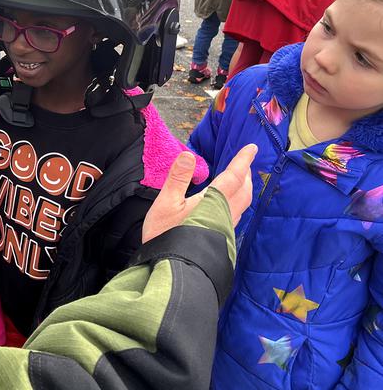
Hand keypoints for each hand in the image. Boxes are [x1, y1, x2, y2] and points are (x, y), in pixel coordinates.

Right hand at [142, 144, 256, 242]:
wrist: (173, 269)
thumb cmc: (166, 234)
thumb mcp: (165, 203)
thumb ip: (178, 178)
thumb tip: (189, 155)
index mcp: (213, 201)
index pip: (233, 177)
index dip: (242, 161)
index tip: (252, 148)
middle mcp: (224, 213)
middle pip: (243, 191)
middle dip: (245, 174)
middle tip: (244, 162)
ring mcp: (225, 227)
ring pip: (242, 203)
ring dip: (243, 188)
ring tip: (239, 180)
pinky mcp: (221, 237)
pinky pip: (236, 213)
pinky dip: (237, 201)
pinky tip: (226, 204)